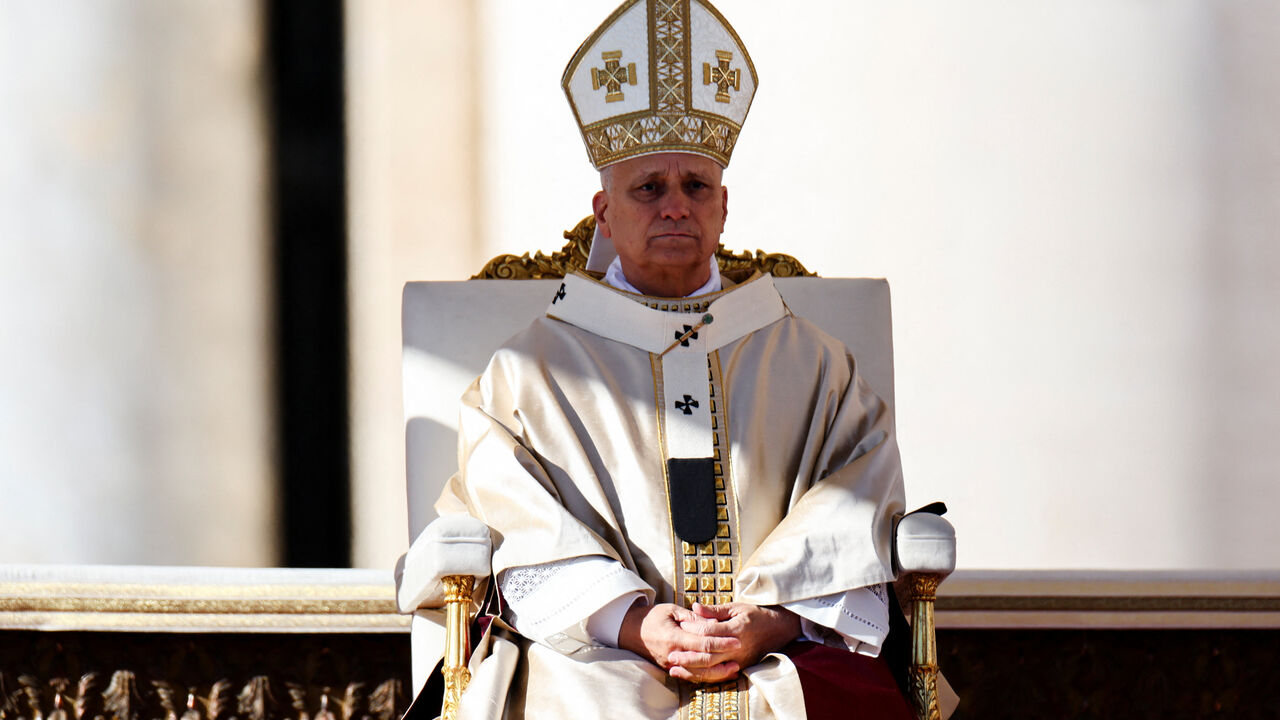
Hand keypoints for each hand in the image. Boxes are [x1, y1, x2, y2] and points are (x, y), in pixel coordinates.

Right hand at [617, 601, 743, 682]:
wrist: (630, 631)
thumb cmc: (652, 617)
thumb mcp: (671, 610)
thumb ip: (692, 617)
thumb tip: (712, 622)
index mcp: (674, 637)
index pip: (703, 643)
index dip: (721, 642)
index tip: (736, 640)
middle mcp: (673, 654)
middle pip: (703, 661)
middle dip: (723, 657)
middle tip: (739, 652)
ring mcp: (671, 664)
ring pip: (698, 673)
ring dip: (718, 672)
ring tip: (734, 667)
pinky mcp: (670, 669)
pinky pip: (691, 676)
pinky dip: (706, 676)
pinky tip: (718, 673)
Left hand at [668, 602, 800, 680]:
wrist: (778, 629)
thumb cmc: (756, 615)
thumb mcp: (737, 607)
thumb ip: (715, 610)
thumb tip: (695, 607)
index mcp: (736, 629)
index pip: (710, 631)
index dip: (693, 628)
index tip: (680, 624)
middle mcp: (738, 647)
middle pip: (709, 655)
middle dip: (688, 656)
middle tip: (671, 655)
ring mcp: (740, 660)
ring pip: (713, 669)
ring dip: (693, 670)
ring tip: (675, 668)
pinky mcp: (741, 668)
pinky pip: (719, 675)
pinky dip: (704, 676)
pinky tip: (690, 674)